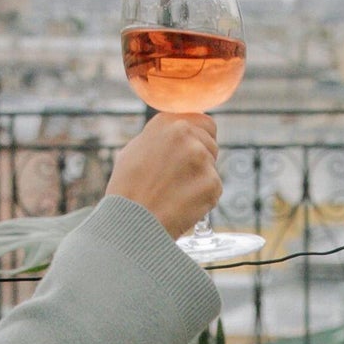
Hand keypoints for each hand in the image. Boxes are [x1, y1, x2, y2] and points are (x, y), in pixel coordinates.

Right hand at [105, 113, 221, 241]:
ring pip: (212, 167)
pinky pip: (214, 188)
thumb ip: (162, 137)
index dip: (200, 137)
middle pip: (211, 144)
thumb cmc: (128, 189)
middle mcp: (186, 135)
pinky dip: (203, 198)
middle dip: (201, 159)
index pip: (203, 121)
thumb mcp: (136, 149)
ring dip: (201, 179)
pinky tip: (183, 204)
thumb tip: (179, 134)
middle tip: (179, 179)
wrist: (131, 221)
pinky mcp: (212, 183)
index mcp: (168, 122)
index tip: (192, 151)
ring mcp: (201, 159)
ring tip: (175, 193)